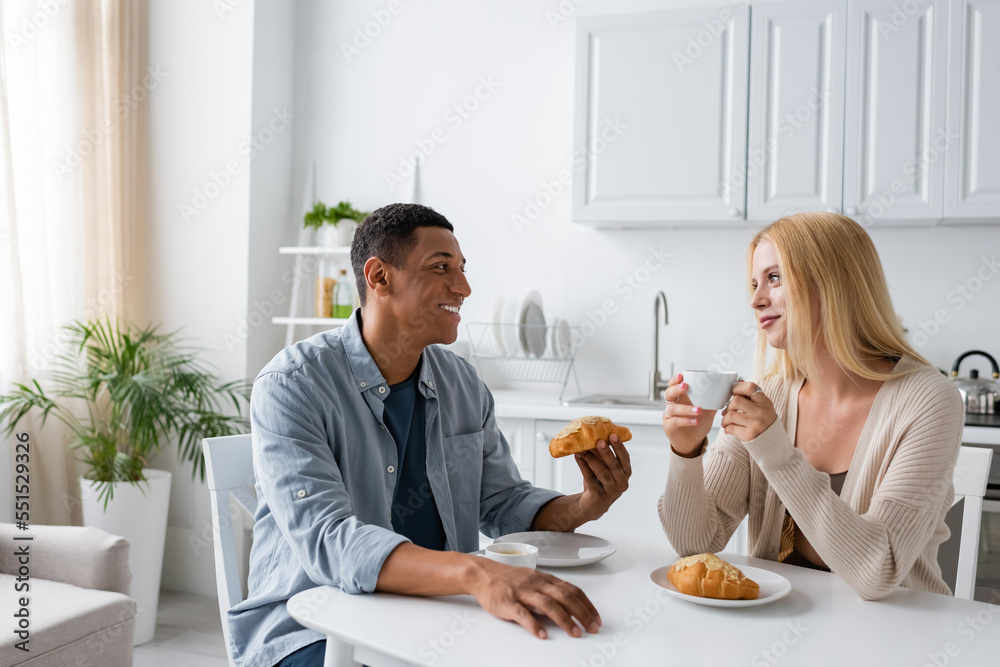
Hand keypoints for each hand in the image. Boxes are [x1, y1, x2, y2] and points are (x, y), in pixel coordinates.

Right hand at [468, 557, 601, 638]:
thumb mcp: (533, 580)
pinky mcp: (508, 603)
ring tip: (575, 633)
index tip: (596, 618)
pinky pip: (523, 614)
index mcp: (544, 579)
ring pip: (547, 604)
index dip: (586, 604)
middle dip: (582, 613)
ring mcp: (522, 593)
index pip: (571, 590)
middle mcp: (536, 584)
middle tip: (592, 627)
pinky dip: (534, 624)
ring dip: (564, 620)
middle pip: (564, 597)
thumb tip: (570, 605)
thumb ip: (550, 590)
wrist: (482, 574)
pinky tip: (542, 634)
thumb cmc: (509, 579)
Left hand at [573, 434, 630, 520]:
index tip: (613, 435)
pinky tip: (578, 456)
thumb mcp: (605, 467)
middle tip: (599, 441)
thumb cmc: (601, 481)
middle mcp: (622, 482)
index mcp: (626, 473)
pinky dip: (583, 466)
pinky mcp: (599, 496)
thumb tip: (593, 435)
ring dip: (591, 458)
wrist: (593, 504)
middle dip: (607, 452)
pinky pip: (590, 478)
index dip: (620, 447)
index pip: (625, 458)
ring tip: (582, 448)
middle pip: (614, 465)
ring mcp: (611, 491)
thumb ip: (602, 454)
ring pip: (602, 472)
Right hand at [661, 373, 714, 455]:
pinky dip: (686, 420)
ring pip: (673, 408)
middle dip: (676, 389)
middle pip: (668, 393)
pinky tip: (695, 421)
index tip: (681, 376)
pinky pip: (675, 421)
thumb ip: (713, 400)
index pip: (673, 385)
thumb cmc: (698, 423)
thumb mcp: (708, 410)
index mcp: (680, 397)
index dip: (675, 380)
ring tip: (698, 410)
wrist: (694, 441)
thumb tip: (725, 389)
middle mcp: (672, 405)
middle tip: (685, 387)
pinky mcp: (669, 426)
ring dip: (685, 408)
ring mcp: (669, 416)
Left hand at [721, 381, 776, 441]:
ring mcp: (755, 424)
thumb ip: (750, 395)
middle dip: (728, 406)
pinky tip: (729, 428)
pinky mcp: (749, 435)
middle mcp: (761, 412)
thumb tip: (738, 380)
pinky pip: (730, 428)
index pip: (750, 387)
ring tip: (726, 421)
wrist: (772, 441)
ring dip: (725, 419)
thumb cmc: (763, 420)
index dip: (737, 387)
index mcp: (764, 402)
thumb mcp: (762, 405)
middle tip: (728, 410)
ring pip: (730, 415)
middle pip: (736, 401)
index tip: (733, 393)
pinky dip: (727, 428)